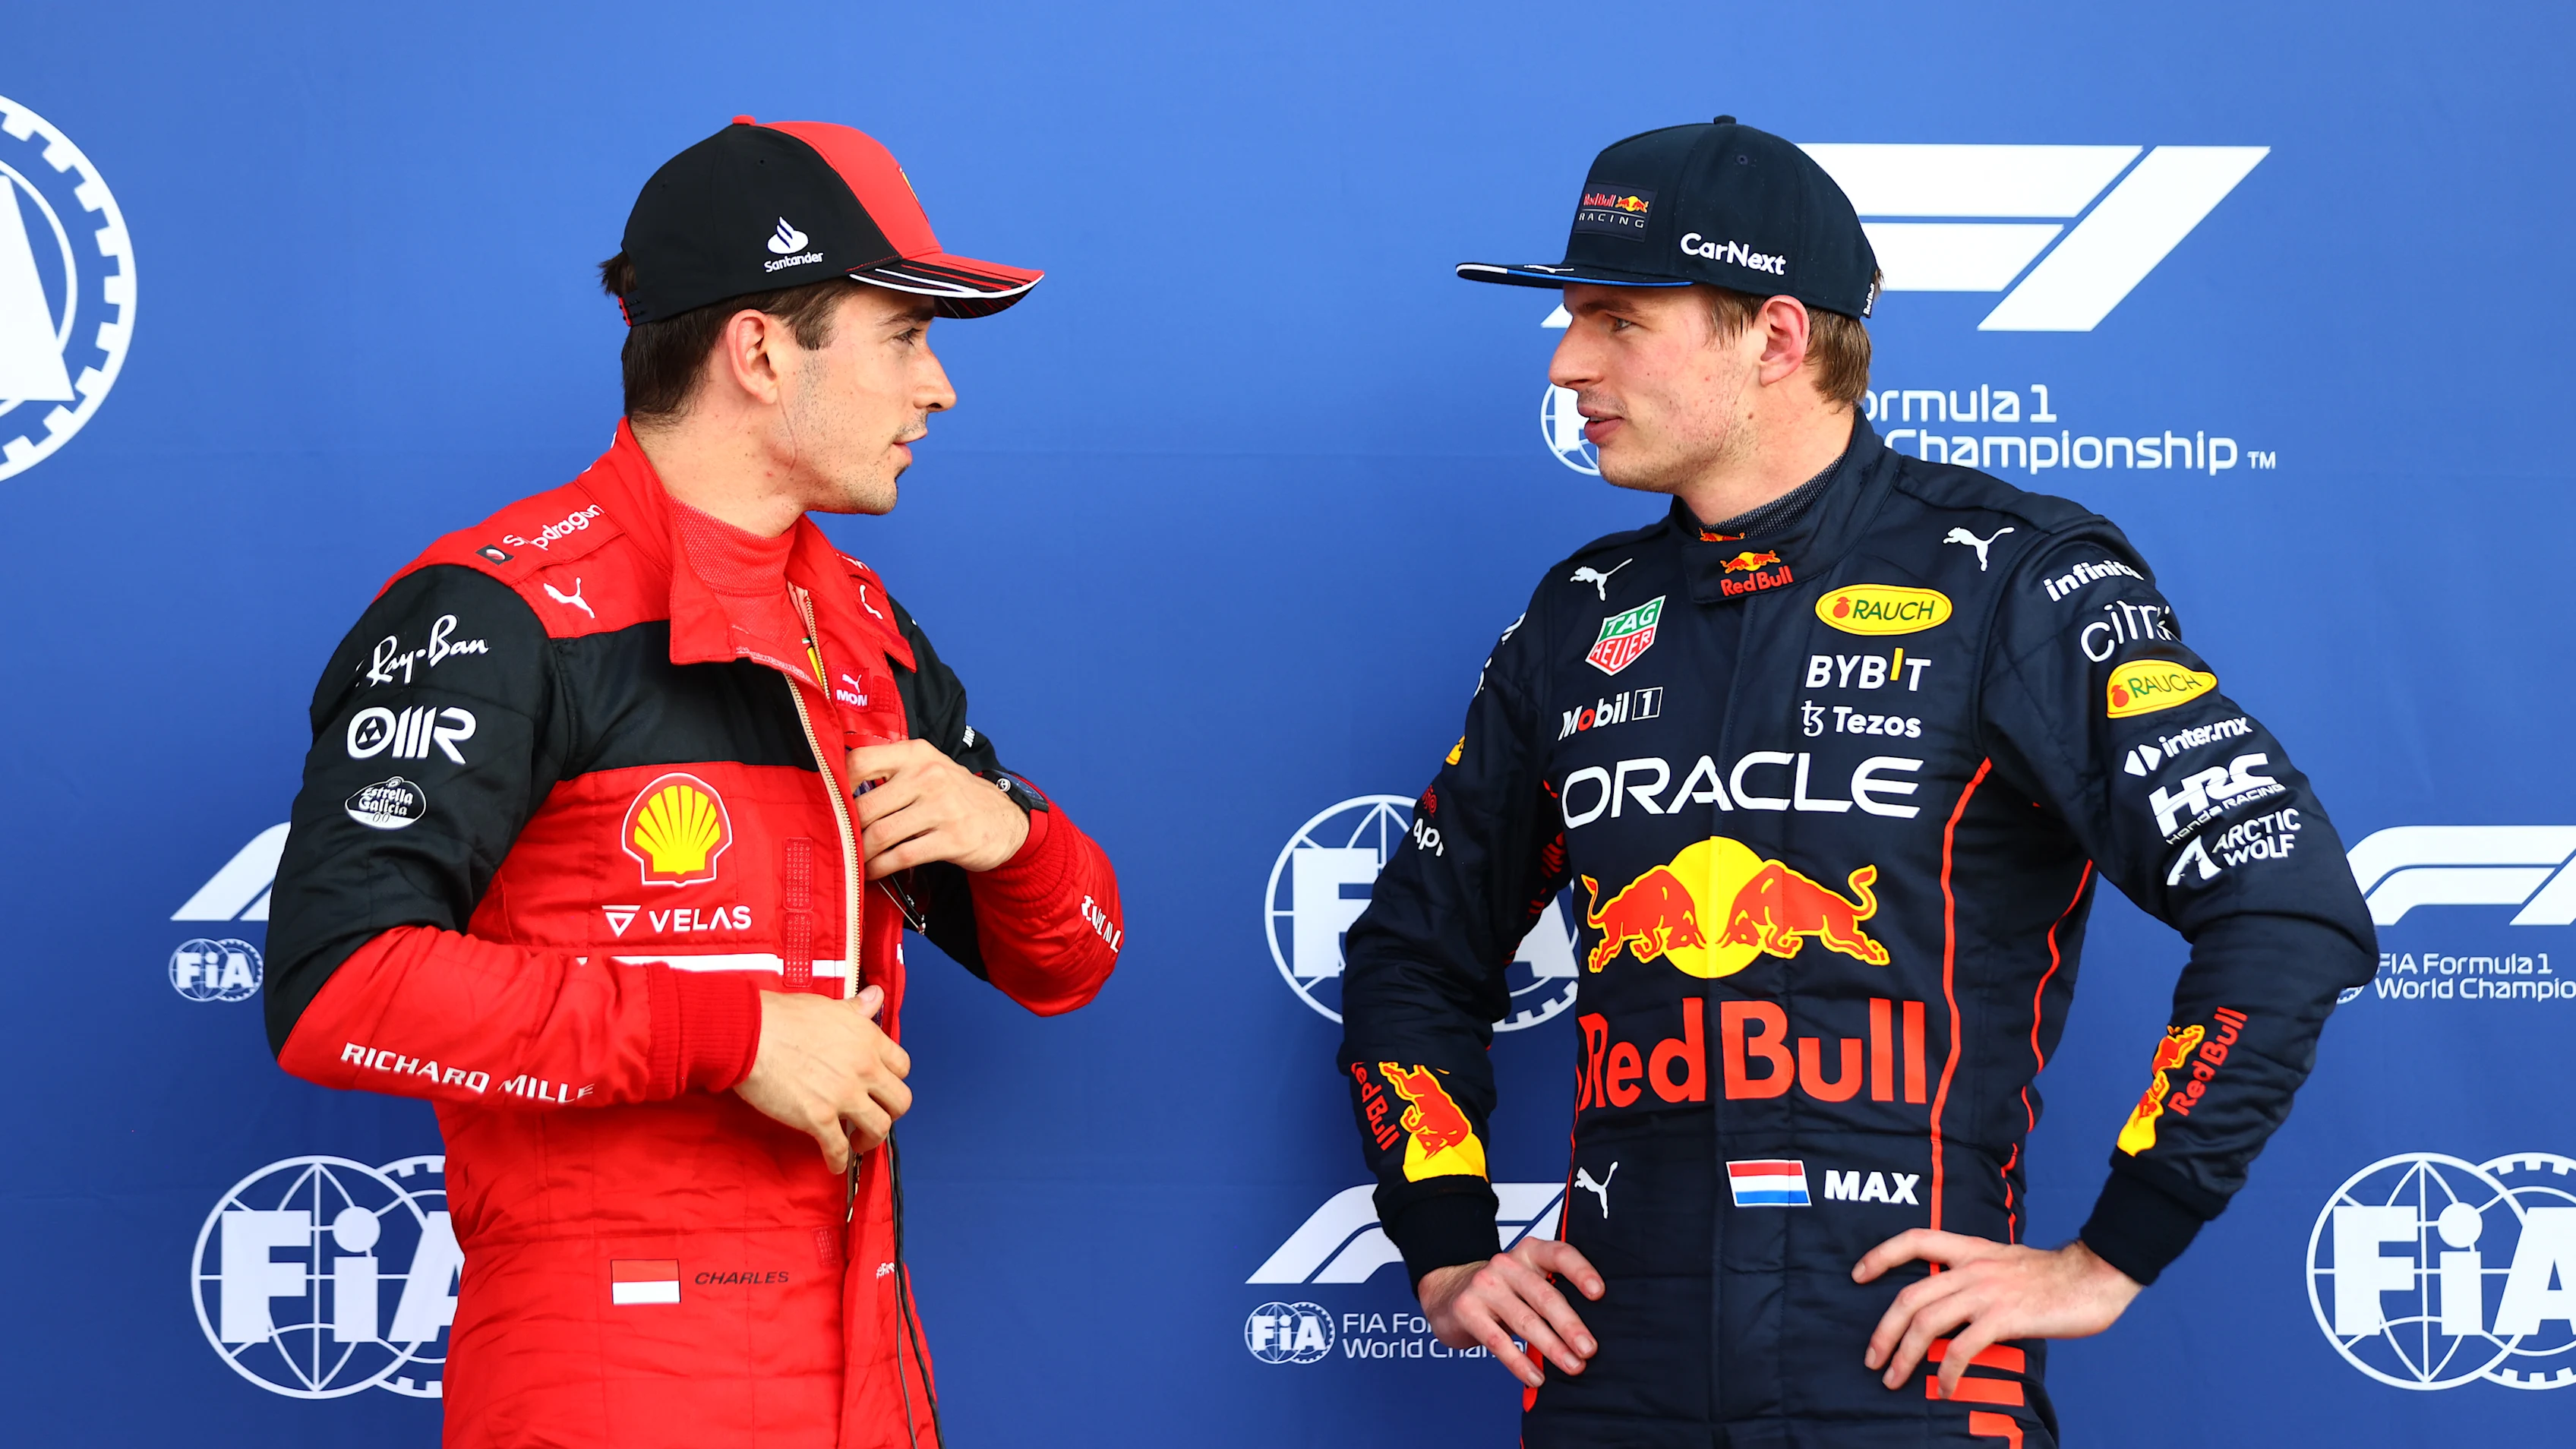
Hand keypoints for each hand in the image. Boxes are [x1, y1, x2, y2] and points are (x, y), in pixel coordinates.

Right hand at [731, 985, 912, 1171]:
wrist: (750, 1034)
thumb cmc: (783, 1016)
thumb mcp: (829, 1006)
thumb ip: (856, 1008)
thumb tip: (876, 996)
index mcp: (868, 1041)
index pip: (902, 1066)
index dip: (893, 1079)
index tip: (881, 1087)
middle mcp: (864, 1069)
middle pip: (900, 1101)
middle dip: (891, 1113)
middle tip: (875, 1116)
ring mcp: (844, 1096)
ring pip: (879, 1128)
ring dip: (870, 1139)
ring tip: (858, 1142)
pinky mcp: (819, 1118)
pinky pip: (839, 1149)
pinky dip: (839, 1161)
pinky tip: (834, 1164)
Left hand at [845, 739, 1028, 875]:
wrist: (1005, 820)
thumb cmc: (955, 795)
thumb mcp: (928, 767)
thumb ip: (890, 771)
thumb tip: (837, 788)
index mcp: (916, 753)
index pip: (859, 761)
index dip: (836, 785)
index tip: (831, 804)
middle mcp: (928, 775)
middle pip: (865, 805)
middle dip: (848, 830)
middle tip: (840, 842)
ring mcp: (942, 807)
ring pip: (880, 834)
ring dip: (861, 854)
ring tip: (855, 860)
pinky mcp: (951, 838)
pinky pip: (901, 857)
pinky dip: (879, 868)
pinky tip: (873, 872)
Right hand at [1418, 1238, 1605, 1388]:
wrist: (1446, 1292)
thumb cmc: (1501, 1292)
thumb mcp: (1527, 1281)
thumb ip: (1553, 1294)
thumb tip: (1592, 1332)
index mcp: (1529, 1253)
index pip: (1559, 1254)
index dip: (1581, 1272)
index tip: (1599, 1293)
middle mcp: (1507, 1265)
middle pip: (1544, 1296)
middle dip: (1570, 1325)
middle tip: (1589, 1349)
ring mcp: (1484, 1286)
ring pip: (1524, 1321)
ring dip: (1552, 1348)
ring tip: (1572, 1366)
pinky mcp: (1467, 1310)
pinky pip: (1498, 1341)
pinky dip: (1520, 1363)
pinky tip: (1536, 1377)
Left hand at [1853, 1231, 2140, 1398]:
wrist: (2095, 1275)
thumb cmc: (2053, 1275)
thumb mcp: (2006, 1262)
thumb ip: (1977, 1274)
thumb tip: (1953, 1300)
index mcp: (1970, 1250)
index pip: (1915, 1240)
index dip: (1881, 1255)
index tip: (1858, 1274)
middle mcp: (1972, 1268)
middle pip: (1910, 1296)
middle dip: (1884, 1330)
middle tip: (1871, 1357)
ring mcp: (1987, 1293)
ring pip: (1927, 1322)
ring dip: (1904, 1355)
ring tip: (1892, 1378)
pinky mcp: (2004, 1319)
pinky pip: (1963, 1348)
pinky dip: (1947, 1371)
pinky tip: (1943, 1388)